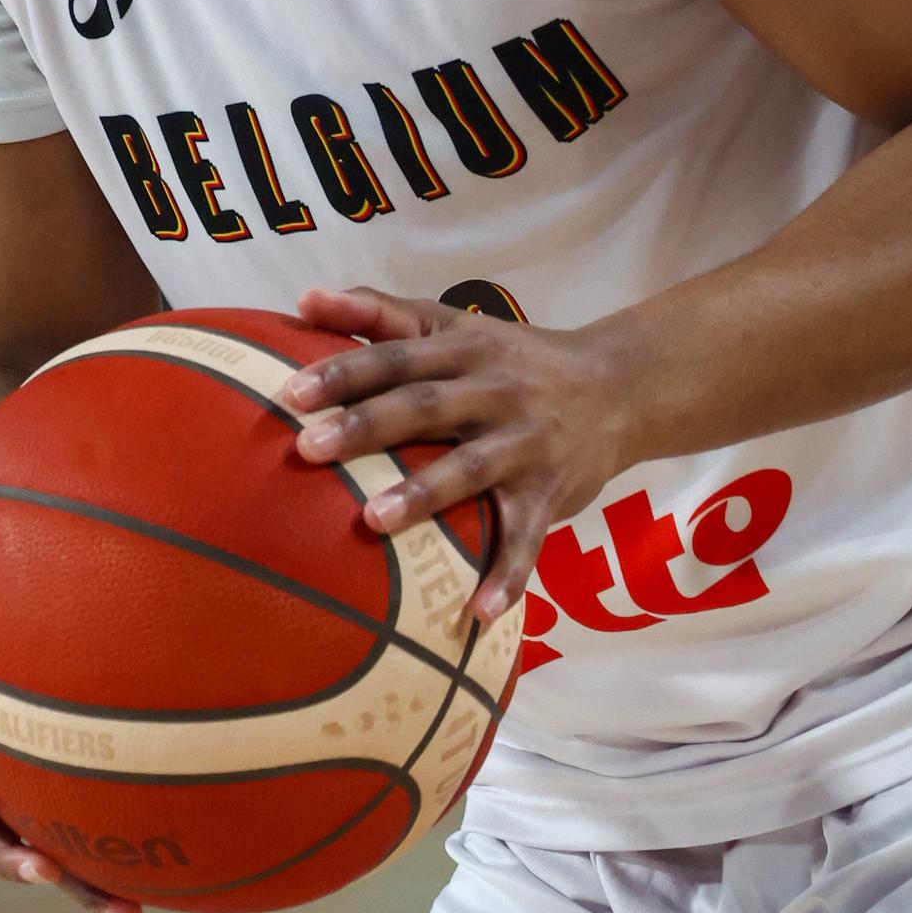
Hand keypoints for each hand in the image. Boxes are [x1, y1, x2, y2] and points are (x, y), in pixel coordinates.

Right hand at [0, 558, 142, 912]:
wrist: (34, 680)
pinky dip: (111, 886)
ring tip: (121, 912)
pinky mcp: (72, 830)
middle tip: (41, 867)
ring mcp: (33, 820)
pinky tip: (145, 906)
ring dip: (78, 891)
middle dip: (11, 860)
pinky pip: (89, 863)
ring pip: (47, 866)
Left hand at [281, 288, 634, 621]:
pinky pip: (528, 536)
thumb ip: (381, 312)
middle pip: (427, 405)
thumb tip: (303, 300)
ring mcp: (526, 442)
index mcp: (466, 347)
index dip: (347, 370)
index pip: (399, 355)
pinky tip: (479, 612)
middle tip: (309, 449)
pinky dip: (508, 573)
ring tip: (374, 520)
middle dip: (369, 426)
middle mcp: (496, 390)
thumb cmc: (513, 359)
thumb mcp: (456, 325)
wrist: (618, 387)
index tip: (293, 392)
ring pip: (472, 467)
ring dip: (425, 494)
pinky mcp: (552, 491)